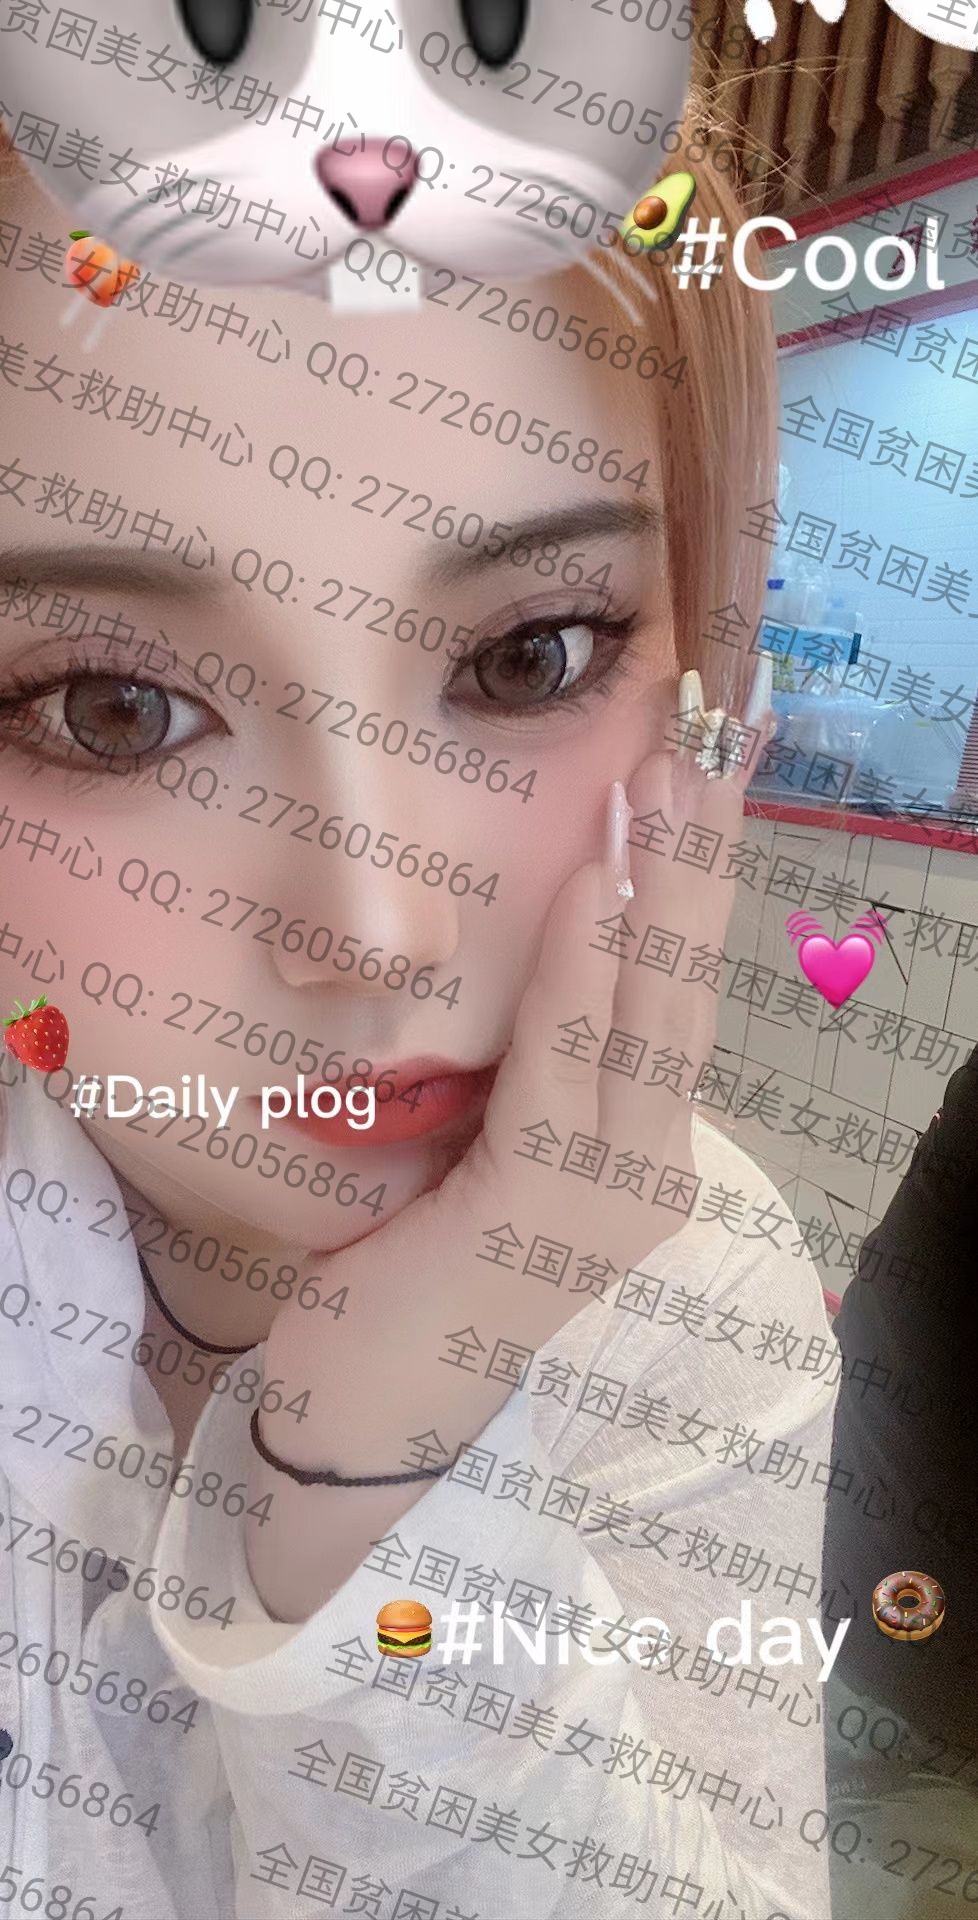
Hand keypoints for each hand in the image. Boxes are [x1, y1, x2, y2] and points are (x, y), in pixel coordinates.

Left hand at [250, 663, 773, 1612]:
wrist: (366, 1418)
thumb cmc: (416, 1272)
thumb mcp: (485, 1142)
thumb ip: (532, 1059)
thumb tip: (547, 936)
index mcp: (639, 1142)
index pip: (677, 986)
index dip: (699, 875)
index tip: (711, 768)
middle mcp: (652, 1165)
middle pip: (687, 983)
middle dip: (701, 854)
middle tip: (717, 732)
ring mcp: (613, 1199)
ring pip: (647, 1016)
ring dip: (658, 886)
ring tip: (670, 776)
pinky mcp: (543, 1218)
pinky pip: (567, 1074)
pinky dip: (584, 979)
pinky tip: (597, 894)